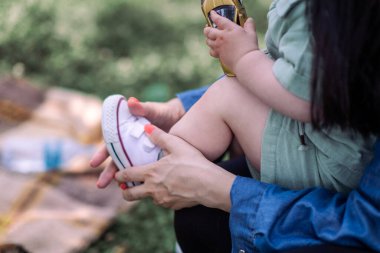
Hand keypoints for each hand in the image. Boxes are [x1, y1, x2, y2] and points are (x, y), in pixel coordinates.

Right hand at [90, 97, 185, 186]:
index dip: (101, 154)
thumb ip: (143, 107)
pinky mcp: (152, 160)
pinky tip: (137, 189)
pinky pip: (144, 172)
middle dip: (108, 172)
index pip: (111, 144)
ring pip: (129, 168)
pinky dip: (139, 180)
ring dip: (123, 179)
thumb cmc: (163, 112)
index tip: (94, 163)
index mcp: (126, 133)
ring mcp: (141, 154)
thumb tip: (130, 101)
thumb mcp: (154, 110)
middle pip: (116, 160)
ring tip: (120, 190)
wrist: (180, 119)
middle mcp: (131, 145)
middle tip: (101, 184)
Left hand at [114, 125, 235, 210]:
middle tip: (126, 187)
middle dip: (125, 191)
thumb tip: (146, 127)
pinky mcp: (172, 206)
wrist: (209, 185)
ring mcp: (162, 200)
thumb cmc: (194, 163)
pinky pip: (162, 202)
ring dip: (146, 193)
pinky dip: (162, 196)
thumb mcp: (177, 145)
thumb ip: (160, 137)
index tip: (117, 174)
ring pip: (147, 198)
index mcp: (151, 173)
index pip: (127, 175)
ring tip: (152, 185)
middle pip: (130, 195)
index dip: (119, 175)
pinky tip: (170, 188)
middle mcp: (153, 189)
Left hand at [204, 11, 258, 71]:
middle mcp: (221, 37)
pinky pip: (211, 51)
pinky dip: (212, 50)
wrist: (245, 61)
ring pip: (208, 41)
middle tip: (207, 28)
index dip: (214, 16)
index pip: (219, 20)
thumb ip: (249, 26)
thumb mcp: (251, 34)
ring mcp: (219, 46)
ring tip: (210, 38)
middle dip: (207, 29)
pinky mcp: (218, 55)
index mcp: (229, 29)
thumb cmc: (249, 47)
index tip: (212, 14)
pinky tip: (214, 49)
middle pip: (208, 31)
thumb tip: (249, 20)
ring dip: (208, 39)